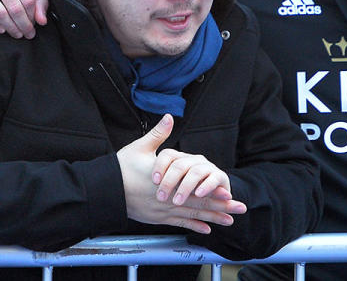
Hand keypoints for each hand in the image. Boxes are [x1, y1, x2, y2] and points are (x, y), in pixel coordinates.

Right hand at [0, 0, 47, 38]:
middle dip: (23, 25)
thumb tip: (42, 22)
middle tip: (28, 35)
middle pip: (14, 8)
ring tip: (17, 34)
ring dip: (10, 28)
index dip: (33, 17)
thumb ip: (40, 0)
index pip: (28, 0)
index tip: (35, 25)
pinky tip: (2, 30)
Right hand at [116, 114, 246, 233]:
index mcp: (166, 180)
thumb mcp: (139, 148)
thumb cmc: (121, 168)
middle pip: (199, 204)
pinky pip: (179, 223)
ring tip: (230, 221)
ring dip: (212, 218)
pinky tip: (207, 230)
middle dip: (221, 207)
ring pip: (192, 216)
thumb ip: (157, 134)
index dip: (213, 191)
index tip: (230, 192)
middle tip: (240, 208)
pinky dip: (194, 226)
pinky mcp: (157, 218)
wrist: (105, 189)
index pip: (195, 187)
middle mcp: (167, 198)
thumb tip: (169, 117)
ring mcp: (162, 211)